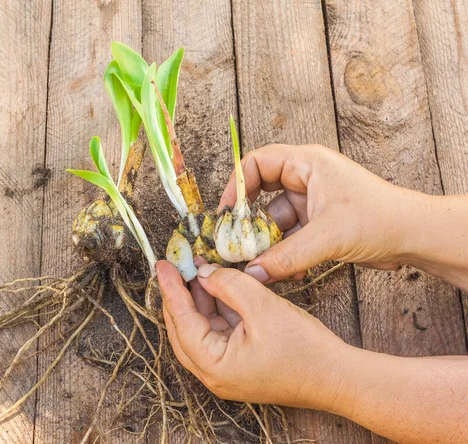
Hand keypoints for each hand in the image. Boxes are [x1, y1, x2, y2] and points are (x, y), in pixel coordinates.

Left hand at [157, 259, 467, 442]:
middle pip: (184, 328)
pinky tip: (217, 285)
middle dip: (180, 294)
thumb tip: (204, 274)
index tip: (161, 264)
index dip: (171, 289)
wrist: (338, 377)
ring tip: (198, 268)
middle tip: (175, 264)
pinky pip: (218, 332)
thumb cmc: (304, 348)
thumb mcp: (262, 306)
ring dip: (198, 299)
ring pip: (200, 329)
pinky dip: (215, 309)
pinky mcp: (239, 364)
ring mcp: (226, 371)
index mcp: (214, 366)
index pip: (181, 321)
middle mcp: (214, 373)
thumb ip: (228, 285)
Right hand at [219, 144, 425, 282]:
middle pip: (260, 192)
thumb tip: (254, 273)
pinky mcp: (316, 223)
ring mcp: (310, 201)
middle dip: (248, 219)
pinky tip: (283, 270)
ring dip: (266, 242)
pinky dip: (282, 252)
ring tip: (258, 264)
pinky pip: (288, 235)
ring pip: (273, 219)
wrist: (414, 237)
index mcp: (307, 163)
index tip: (225, 213)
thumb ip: (287, 256)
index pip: (257, 162)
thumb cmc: (380, 219)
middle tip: (235, 241)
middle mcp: (305, 178)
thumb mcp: (328, 236)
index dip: (236, 185)